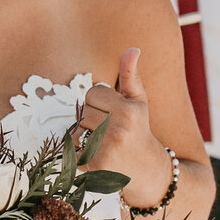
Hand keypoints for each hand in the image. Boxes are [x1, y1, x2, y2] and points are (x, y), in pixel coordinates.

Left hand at [80, 47, 166, 206]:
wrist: (147, 170)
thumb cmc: (139, 129)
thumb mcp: (138, 101)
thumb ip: (130, 75)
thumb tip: (133, 49)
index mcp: (129, 110)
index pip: (91, 94)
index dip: (99, 103)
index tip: (113, 115)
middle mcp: (119, 129)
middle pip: (82, 113)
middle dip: (91, 120)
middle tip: (109, 132)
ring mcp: (106, 149)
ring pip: (75, 132)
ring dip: (84, 137)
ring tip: (104, 144)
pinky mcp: (95, 166)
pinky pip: (72, 151)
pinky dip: (79, 154)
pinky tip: (98, 157)